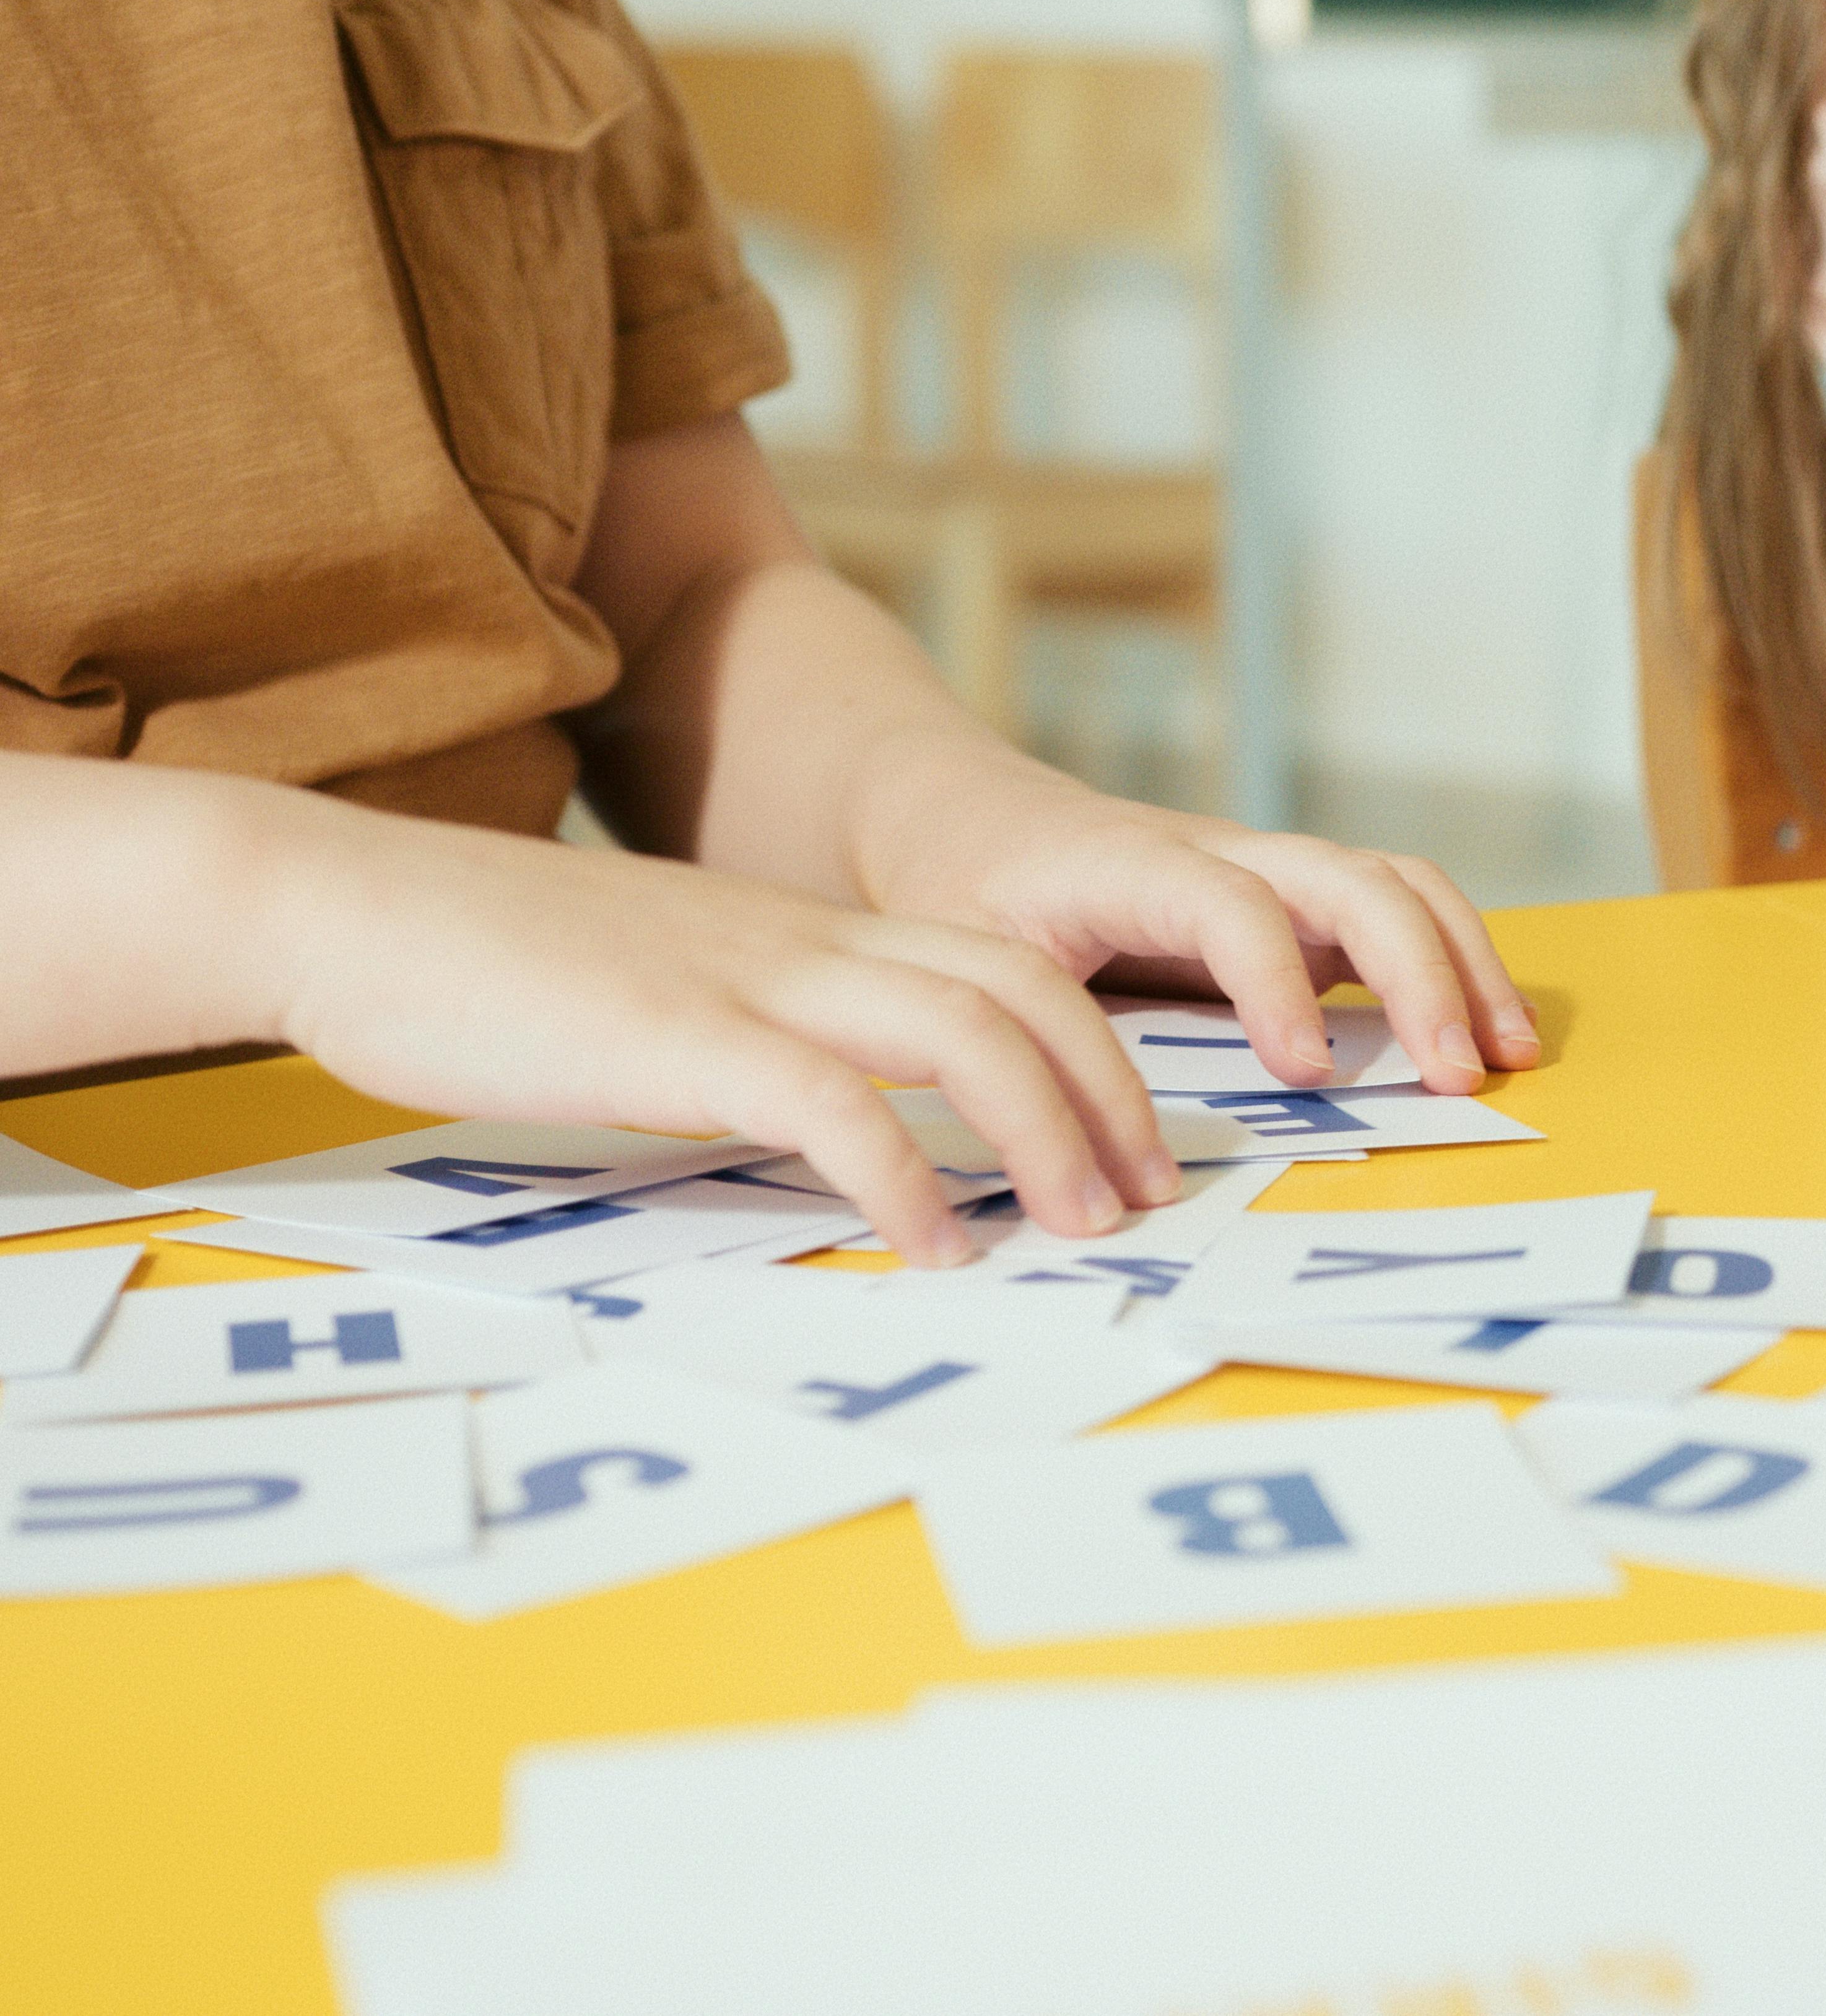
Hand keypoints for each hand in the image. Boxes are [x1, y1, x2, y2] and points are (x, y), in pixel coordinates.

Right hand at [266, 804, 1170, 1263]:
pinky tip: (936, 1245)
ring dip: (1044, 1133)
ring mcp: (748, 980)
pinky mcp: (680, 1037)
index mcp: (805, 932)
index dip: (1091, 1047)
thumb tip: (821, 1124)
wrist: (348, 905)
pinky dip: (908, 1179)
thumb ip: (751, 1039)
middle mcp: (803, 942)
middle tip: (1151, 1193)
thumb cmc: (490, 968)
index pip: (1001, 966)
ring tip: (1080, 1225)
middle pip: (1022, 991)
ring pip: (964, 1030)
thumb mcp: (664, 994)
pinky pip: (835, 1102)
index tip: (1131, 1138)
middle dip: (1110, 1092)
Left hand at [847, 751, 1541, 1093]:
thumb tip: (1085, 1168)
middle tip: (1458, 1075)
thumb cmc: (957, 893)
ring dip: (1462, 964)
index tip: (1306, 1074)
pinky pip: (1394, 908)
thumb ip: (1017, 1046)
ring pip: (1396, 883)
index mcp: (1133, 864)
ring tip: (1508, 1055)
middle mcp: (1222, 853)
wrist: (961, 815)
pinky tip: (1482, 1033)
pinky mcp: (1292, 901)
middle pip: (1354, 879)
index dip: (1279, 984)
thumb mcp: (956, 958)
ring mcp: (1268, 871)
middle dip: (1421, 974)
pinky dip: (1452, 962)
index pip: (1234, 905)